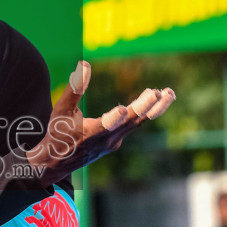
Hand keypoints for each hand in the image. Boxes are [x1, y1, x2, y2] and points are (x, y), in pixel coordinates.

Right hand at [26, 62, 174, 185]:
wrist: (58, 162)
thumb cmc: (58, 133)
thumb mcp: (61, 110)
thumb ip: (74, 88)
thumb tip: (84, 64)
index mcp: (91, 133)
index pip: (107, 124)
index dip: (115, 118)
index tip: (123, 109)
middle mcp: (107, 139)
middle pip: (132, 122)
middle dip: (149, 106)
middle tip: (163, 92)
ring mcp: (114, 142)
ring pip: (137, 123)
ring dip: (154, 108)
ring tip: (168, 93)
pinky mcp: (116, 141)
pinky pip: (134, 124)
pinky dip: (146, 112)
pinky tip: (156, 99)